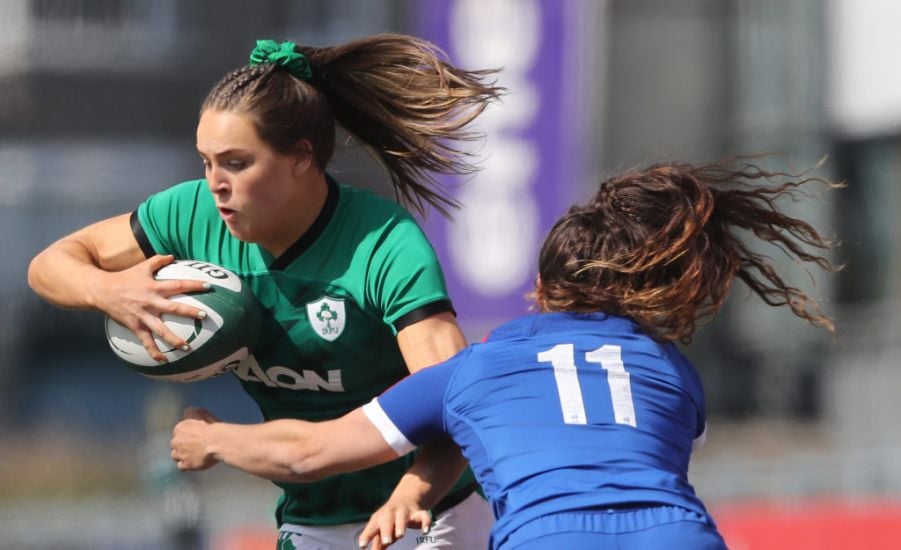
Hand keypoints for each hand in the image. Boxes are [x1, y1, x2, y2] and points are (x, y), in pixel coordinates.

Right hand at [91, 255, 209, 361]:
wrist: (101, 291)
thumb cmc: (124, 278)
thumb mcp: (142, 267)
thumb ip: (158, 261)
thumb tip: (172, 255)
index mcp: (155, 287)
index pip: (178, 284)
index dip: (194, 285)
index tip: (208, 286)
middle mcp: (151, 302)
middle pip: (174, 308)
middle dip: (190, 312)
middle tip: (205, 316)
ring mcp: (143, 316)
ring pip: (161, 330)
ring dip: (174, 340)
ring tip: (187, 347)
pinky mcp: (135, 326)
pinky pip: (146, 342)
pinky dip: (154, 352)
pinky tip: (164, 360)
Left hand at [170, 407, 220, 470]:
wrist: (218, 442)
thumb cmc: (211, 427)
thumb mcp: (201, 412)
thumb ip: (190, 412)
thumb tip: (186, 413)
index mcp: (179, 428)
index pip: (178, 432)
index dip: (186, 434)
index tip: (194, 436)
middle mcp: (175, 441)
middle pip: (175, 444)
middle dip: (182, 445)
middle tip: (193, 446)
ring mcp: (179, 454)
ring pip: (175, 456)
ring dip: (182, 455)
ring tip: (192, 455)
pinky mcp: (185, 465)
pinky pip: (181, 466)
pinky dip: (186, 465)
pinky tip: (192, 463)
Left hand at [358, 494, 431, 548]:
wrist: (405, 498)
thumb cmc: (389, 520)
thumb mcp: (381, 528)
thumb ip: (377, 543)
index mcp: (380, 518)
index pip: (372, 528)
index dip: (367, 536)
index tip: (362, 546)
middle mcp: (391, 513)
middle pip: (387, 521)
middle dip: (386, 531)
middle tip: (385, 542)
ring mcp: (405, 512)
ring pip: (402, 518)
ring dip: (401, 526)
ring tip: (400, 535)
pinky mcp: (418, 513)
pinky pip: (423, 517)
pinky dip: (425, 523)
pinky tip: (425, 531)